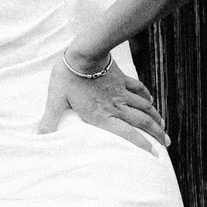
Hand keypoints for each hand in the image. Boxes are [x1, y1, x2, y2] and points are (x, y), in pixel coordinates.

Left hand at [35, 49, 168, 154]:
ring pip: (144, 107)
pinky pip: (139, 90)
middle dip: (156, 133)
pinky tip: (150, 101)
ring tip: (163, 127)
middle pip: (142, 122)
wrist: (84, 52)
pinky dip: (146, 97)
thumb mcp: (57, 100)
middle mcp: (116, 106)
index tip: (153, 154)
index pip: (127, 134)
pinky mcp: (122, 79)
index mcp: (102, 115)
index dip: (142, 144)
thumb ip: (50, 119)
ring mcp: (121, 92)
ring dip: (155, 118)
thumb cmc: (68, 77)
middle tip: (166, 143)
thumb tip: (40, 136)